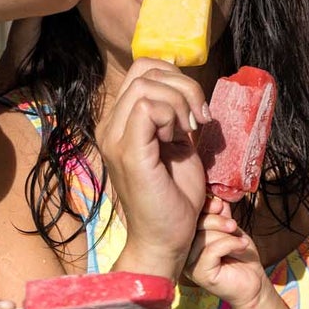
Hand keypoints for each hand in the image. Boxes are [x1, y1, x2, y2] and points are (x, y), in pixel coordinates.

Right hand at [95, 58, 209, 268]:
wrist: (166, 239)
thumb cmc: (174, 198)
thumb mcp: (177, 145)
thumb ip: (174, 115)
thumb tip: (186, 87)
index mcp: (120, 123)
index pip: (142, 70)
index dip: (175, 80)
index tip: (195, 113)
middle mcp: (110, 127)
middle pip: (144, 69)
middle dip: (183, 85)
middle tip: (199, 118)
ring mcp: (114, 138)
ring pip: (147, 84)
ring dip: (180, 101)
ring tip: (190, 130)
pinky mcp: (127, 150)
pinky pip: (149, 106)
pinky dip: (173, 115)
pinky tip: (181, 138)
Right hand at [187, 197, 271, 308]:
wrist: (254, 282)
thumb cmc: (240, 256)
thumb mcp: (230, 229)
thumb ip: (220, 215)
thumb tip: (214, 197)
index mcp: (187, 240)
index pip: (188, 218)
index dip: (204, 207)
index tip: (220, 206)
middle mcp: (183, 252)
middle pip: (193, 226)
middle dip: (217, 221)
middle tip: (233, 226)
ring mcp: (189, 264)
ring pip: (203, 238)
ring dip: (226, 234)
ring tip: (240, 239)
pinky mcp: (200, 274)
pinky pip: (211, 250)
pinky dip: (230, 243)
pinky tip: (241, 245)